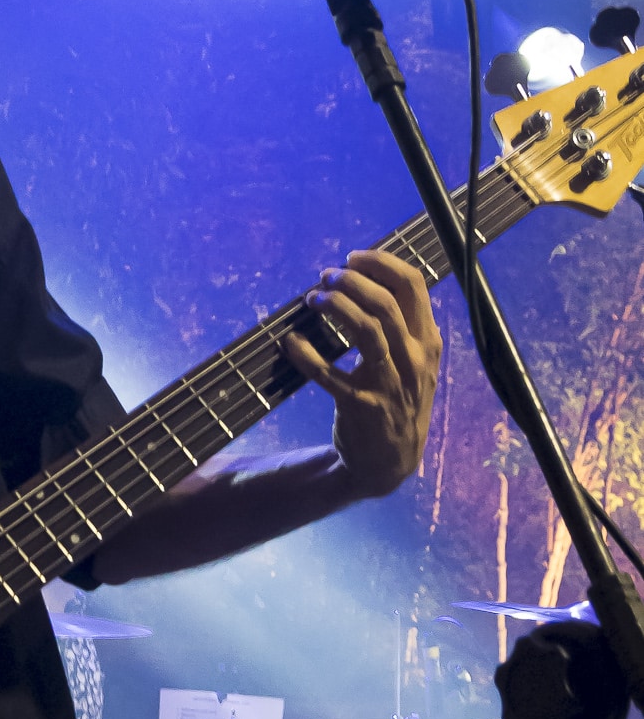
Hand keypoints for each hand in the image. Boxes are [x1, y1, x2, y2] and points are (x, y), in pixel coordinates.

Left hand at [284, 248, 441, 497]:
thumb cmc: (398, 400)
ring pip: (366, 330)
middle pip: (385, 303)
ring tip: (313, 300)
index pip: (413, 285)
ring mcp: (388, 384)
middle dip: (351, 281)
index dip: (380, 263)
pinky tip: (291, 342)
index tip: (353, 257)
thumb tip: (367, 277)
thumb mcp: (416, 362)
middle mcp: (412, 359)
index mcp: (427, 342)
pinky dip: (306, 355)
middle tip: (326, 277)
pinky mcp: (359, 406)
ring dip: (335, 307)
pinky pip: (329, 375)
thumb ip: (403, 325)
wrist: (390, 460)